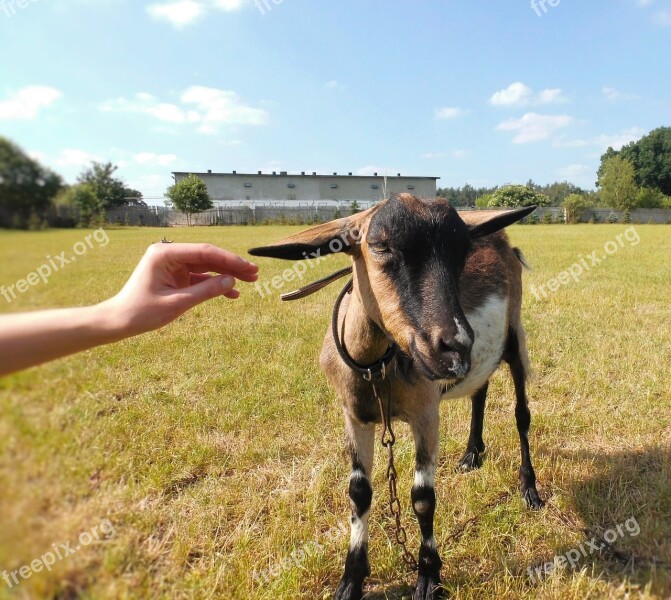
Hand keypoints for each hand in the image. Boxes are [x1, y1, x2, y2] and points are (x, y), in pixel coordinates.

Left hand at [103, 243, 258, 336]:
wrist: (119, 321)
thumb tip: (232, 281)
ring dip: (226, 274)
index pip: (205, 252)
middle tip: (255, 274)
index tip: (248, 268)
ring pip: (206, 266)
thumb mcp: (178, 303)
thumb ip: (206, 291)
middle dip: (232, 266)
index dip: (229, 260)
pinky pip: (199, 277)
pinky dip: (214, 284)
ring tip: (249, 281)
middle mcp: (169, 254)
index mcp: (165, 253)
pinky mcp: (174, 275)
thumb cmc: (142, 312)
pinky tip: (232, 292)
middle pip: (208, 257)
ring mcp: (172, 264)